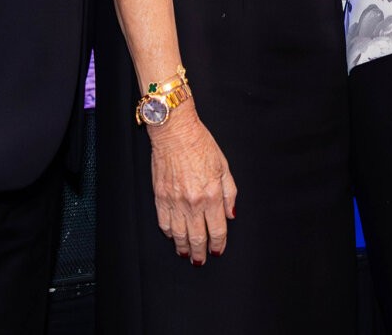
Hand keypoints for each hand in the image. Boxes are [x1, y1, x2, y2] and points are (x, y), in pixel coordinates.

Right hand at [147, 110, 236, 264]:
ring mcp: (174, 201)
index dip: (218, 244)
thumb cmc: (200, 144)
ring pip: (179, 234)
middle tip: (201, 260)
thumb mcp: (224, 167)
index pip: (217, 230)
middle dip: (201, 252)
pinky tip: (173, 237)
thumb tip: (231, 215)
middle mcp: (193, 202)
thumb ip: (230, 193)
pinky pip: (164, 223)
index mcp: (212, 195)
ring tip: (186, 254)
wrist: (175, 132)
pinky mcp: (160, 197)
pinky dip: (169, 233)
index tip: (217, 251)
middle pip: (197, 237)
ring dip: (183, 248)